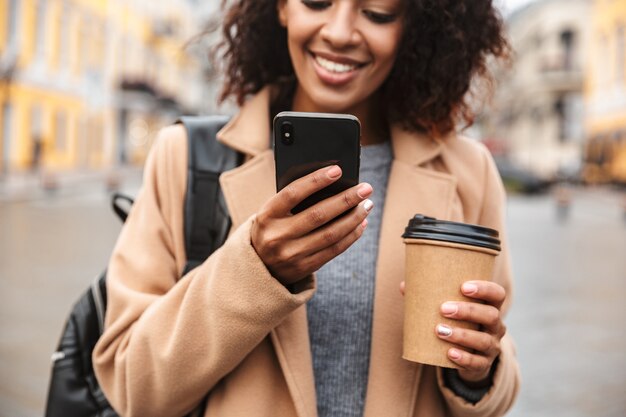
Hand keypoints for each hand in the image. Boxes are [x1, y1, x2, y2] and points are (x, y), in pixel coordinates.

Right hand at [251, 165, 372, 285]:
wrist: (258, 266)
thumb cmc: (272, 228)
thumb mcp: (273, 213)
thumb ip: (294, 200)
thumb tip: (333, 184)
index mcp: (267, 215)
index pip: (293, 193)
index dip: (315, 180)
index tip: (337, 170)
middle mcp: (278, 236)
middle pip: (318, 215)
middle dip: (346, 200)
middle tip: (366, 188)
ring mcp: (291, 254)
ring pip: (331, 234)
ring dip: (354, 218)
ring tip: (367, 205)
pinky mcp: (304, 267)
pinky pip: (334, 250)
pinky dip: (351, 235)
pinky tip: (361, 223)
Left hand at [399, 280, 506, 384]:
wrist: (468, 357)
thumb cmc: (457, 324)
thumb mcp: (450, 311)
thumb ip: (430, 297)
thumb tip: (404, 286)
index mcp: (490, 307)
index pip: (497, 294)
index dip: (484, 289)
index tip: (463, 287)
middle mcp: (496, 326)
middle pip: (491, 315)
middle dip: (468, 311)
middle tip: (443, 309)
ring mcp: (492, 346)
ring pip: (484, 340)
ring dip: (461, 335)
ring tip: (440, 331)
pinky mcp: (484, 364)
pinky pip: (477, 363)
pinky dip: (463, 358)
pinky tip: (449, 353)